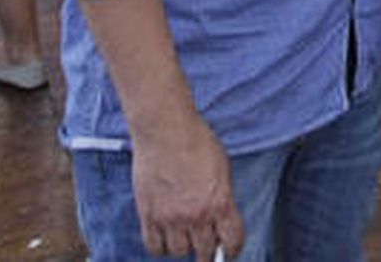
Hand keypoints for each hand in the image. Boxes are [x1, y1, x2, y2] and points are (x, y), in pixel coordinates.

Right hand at [130, 109, 242, 258]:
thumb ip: (222, 197)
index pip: (232, 240)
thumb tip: (221, 218)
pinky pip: (154, 246)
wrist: (167, 131)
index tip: (230, 252)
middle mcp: (196, 215)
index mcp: (220, 202)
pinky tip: (166, 238)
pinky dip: (161, 247)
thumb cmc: (198, 142)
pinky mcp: (148, 215)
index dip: (233, 249)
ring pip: (179, 252)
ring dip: (184, 248)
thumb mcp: (223, 169)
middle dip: (209, 254)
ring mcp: (170, 217)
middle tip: (208, 252)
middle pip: (205, 252)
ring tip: (185, 238)